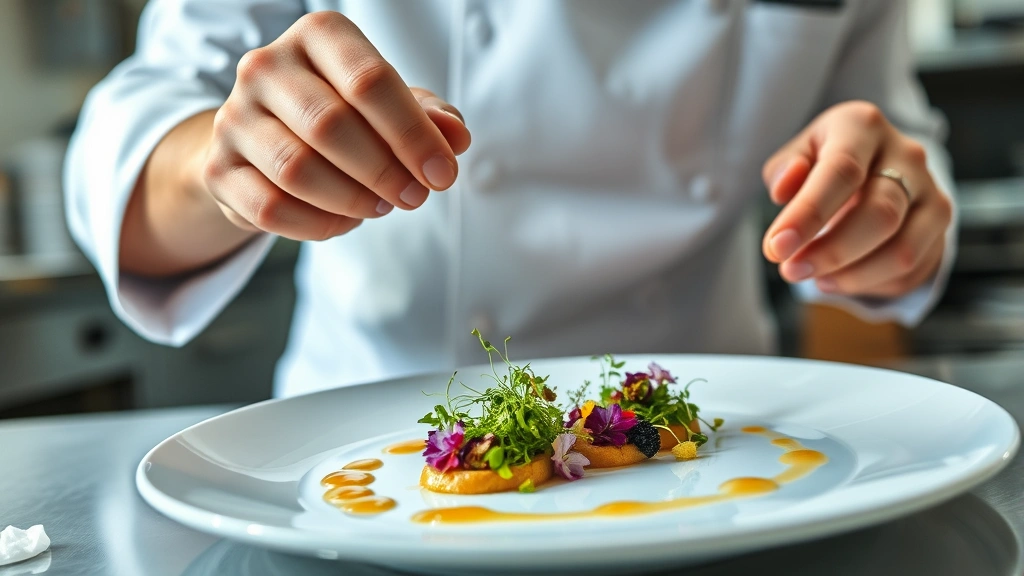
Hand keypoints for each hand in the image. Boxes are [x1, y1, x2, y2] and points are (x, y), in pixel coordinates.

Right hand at [203, 11, 470, 240]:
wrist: (267, 145)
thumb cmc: (345, 116)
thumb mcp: (394, 107)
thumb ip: (431, 118)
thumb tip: (455, 138)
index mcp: (317, 36)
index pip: (368, 80)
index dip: (412, 134)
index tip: (442, 174)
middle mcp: (266, 66)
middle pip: (331, 125)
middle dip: (384, 171)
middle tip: (414, 197)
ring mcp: (233, 117)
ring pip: (298, 170)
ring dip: (352, 200)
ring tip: (379, 206)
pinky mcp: (217, 169)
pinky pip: (271, 209)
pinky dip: (319, 225)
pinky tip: (343, 222)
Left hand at [761, 101, 951, 298]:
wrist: (873, 163)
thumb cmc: (825, 161)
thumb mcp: (798, 155)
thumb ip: (783, 171)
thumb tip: (782, 190)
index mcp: (863, 126)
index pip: (841, 171)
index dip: (808, 214)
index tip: (776, 247)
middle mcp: (907, 154)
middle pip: (880, 213)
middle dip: (832, 252)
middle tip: (791, 270)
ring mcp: (931, 190)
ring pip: (902, 250)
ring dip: (852, 275)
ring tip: (815, 276)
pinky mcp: (939, 225)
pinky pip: (911, 270)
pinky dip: (870, 283)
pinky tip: (839, 278)